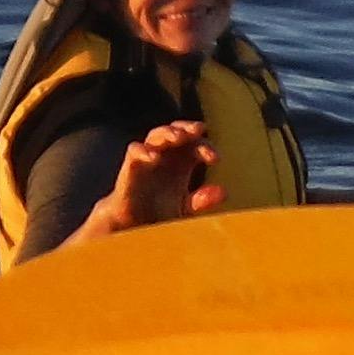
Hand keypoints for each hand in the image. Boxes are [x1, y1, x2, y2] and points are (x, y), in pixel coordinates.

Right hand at [77, 121, 222, 243]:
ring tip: (178, 136)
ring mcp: (148, 158)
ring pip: (156, 135)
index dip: (206, 147)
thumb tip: (223, 192)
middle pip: (177, 130)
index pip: (196, 143)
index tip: (215, 159)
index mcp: (182, 161)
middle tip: (198, 130)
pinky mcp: (130, 167)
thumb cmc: (160, 213)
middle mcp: (166, 155)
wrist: (135, 227)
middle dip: (187, 127)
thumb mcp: (186, 208)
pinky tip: (154, 158)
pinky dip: (142, 151)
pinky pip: (134, 151)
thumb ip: (203, 201)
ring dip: (167, 133)